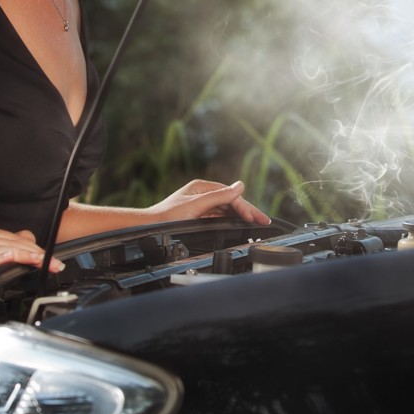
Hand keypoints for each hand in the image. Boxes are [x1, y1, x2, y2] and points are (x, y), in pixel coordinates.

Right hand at [0, 227, 62, 297]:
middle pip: (12, 244)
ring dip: (23, 256)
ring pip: (2, 250)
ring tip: (38, 262)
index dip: (36, 248)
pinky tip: (9, 258)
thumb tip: (31, 238)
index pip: (16, 238)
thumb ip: (12, 244)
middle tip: (51, 263)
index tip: (52, 259)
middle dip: (34, 254)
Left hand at [146, 179, 270, 224]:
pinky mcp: (199, 215)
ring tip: (256, 222)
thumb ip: (219, 196)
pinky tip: (240, 223)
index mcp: (202, 187)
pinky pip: (220, 216)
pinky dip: (231, 220)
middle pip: (231, 202)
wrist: (149, 228)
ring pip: (227, 209)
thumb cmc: (167, 216)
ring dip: (241, 216)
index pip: (231, 195)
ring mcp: (201, 204)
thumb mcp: (196, 206)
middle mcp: (203, 194)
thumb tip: (240, 186)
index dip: (244, 207)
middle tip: (264, 220)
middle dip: (248, 211)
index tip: (254, 218)